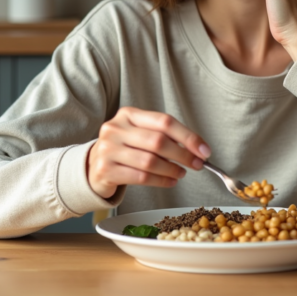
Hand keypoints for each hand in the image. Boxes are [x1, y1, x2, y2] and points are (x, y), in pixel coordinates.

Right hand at [88, 106, 210, 198]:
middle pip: (158, 141)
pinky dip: (161, 181)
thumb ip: (162, 136)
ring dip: (172, 169)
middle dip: (183, 155)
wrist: (92, 166)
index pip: (164, 122)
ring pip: (150, 161)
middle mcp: (115, 129)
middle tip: (197, 164)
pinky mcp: (105, 170)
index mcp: (128, 114)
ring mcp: (108, 149)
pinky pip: (141, 177)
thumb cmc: (124, 149)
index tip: (204, 150)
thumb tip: (195, 148)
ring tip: (182, 173)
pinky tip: (170, 181)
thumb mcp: (139, 134)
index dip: (188, 136)